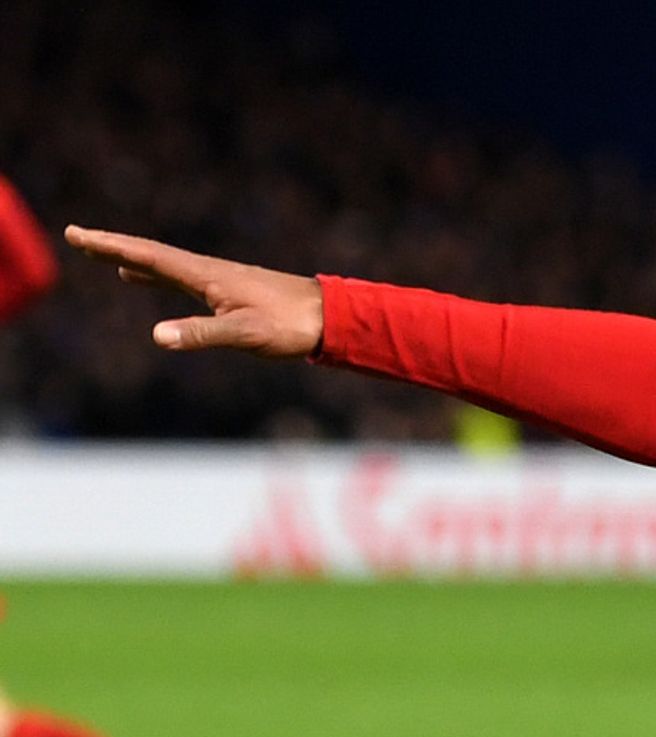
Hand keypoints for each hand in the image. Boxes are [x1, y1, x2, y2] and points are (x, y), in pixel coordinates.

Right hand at [64, 225, 323, 356]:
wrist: (330, 318)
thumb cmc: (290, 325)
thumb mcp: (244, 334)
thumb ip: (201, 334)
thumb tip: (157, 336)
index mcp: (207, 276)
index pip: (149, 256)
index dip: (110, 246)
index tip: (76, 234)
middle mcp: (210, 272)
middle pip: (152, 255)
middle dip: (113, 247)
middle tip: (77, 237)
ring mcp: (221, 280)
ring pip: (167, 266)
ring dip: (134, 260)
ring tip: (108, 258)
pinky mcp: (231, 291)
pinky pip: (183, 279)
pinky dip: (159, 275)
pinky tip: (153, 279)